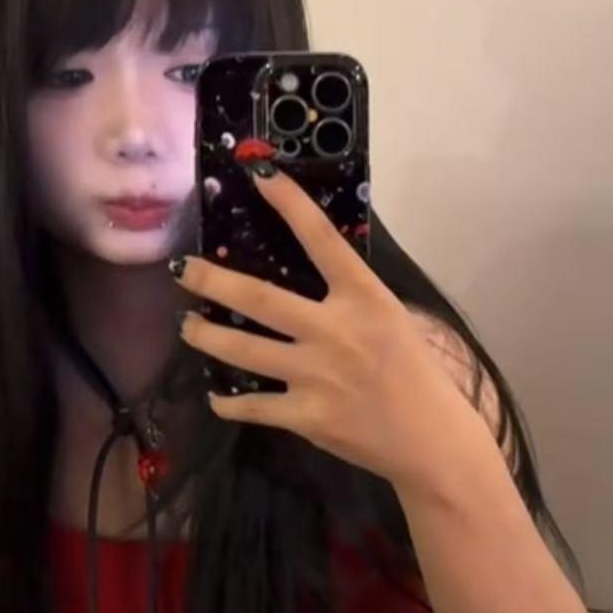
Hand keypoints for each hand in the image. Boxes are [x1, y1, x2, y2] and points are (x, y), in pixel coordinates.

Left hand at [172, 162, 473, 489]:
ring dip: (205, 336)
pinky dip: (228, 402)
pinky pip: (252, 406)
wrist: (431, 440)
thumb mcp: (391, 319)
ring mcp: (316, 374)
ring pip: (242, 350)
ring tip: (187, 325)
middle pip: (258, 298)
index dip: (289, 203)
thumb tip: (310, 274)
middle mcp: (334, 330)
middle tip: (182, 270)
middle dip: (212, 282)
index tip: (258, 172)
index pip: (321, 239)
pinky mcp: (306, 415)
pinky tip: (217, 396)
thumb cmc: (415, 374)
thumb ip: (350, 298)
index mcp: (364, 298)